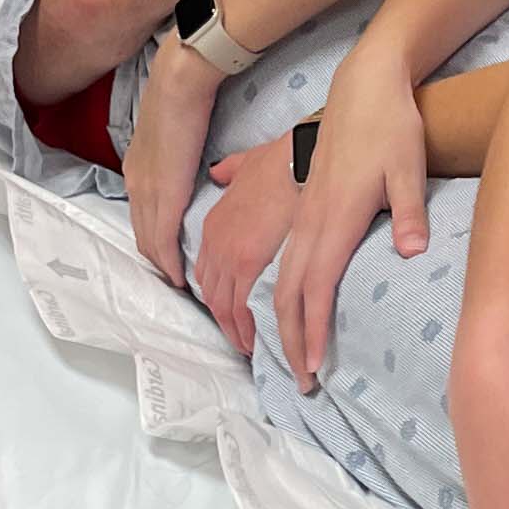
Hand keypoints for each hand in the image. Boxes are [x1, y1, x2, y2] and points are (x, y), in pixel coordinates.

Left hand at [123, 38, 226, 286]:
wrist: (181, 83)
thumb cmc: (183, 97)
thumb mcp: (174, 133)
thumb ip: (177, 154)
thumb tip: (192, 165)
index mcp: (137, 168)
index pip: (141, 215)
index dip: (153, 240)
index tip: (168, 257)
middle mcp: (135, 183)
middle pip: (141, 234)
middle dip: (157, 259)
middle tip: (174, 280)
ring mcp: (146, 189)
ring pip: (149, 241)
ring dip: (163, 265)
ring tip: (178, 283)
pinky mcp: (163, 194)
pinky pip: (162, 238)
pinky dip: (169, 261)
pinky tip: (178, 277)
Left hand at [192, 134, 299, 355]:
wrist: (299, 158)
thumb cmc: (284, 160)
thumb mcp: (246, 162)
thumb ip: (231, 171)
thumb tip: (219, 172)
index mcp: (215, 224)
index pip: (208, 272)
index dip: (220, 297)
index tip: (234, 314)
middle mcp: (215, 242)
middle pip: (213, 296)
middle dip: (226, 323)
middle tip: (242, 341)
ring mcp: (227, 254)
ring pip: (223, 308)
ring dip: (236, 333)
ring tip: (252, 350)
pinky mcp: (247, 263)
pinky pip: (241, 307)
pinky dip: (247, 330)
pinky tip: (259, 343)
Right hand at [274, 44, 428, 390]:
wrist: (365, 85)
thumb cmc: (391, 127)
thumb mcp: (409, 167)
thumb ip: (409, 212)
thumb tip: (411, 251)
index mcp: (334, 217)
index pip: (317, 288)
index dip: (313, 332)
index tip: (313, 369)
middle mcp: (309, 220)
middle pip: (287, 292)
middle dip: (290, 341)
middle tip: (301, 382)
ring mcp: (299, 211)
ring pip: (273, 277)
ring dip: (272, 320)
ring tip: (280, 354)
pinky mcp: (298, 203)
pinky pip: (273, 256)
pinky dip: (265, 289)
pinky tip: (257, 304)